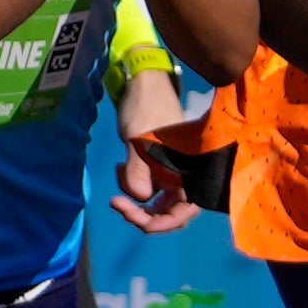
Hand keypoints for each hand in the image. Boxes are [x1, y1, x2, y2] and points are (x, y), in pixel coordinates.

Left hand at [110, 67, 196, 233]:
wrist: (141, 84)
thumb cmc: (145, 107)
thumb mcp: (138, 138)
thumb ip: (140, 169)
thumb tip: (140, 198)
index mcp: (190, 170)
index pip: (182, 213)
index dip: (160, 223)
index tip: (133, 218)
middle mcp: (185, 176)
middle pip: (168, 212)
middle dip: (141, 213)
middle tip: (116, 203)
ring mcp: (171, 172)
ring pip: (154, 201)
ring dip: (134, 196)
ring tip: (119, 171)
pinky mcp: (158, 167)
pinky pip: (147, 187)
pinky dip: (132, 184)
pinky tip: (121, 167)